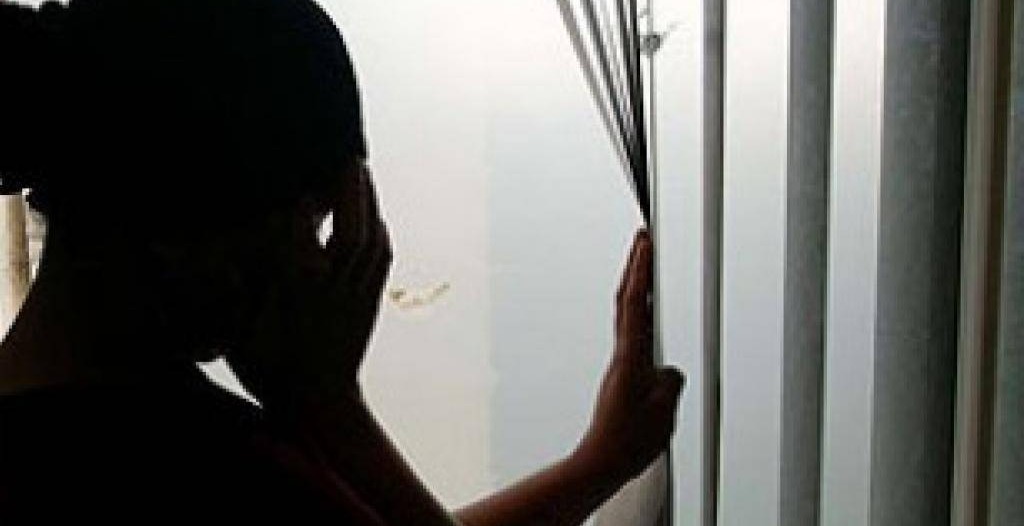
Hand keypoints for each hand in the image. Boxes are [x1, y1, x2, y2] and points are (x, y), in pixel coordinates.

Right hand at [227, 161, 392, 412]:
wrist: (318, 404)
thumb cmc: (267, 365)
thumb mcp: (233, 325)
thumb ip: (217, 284)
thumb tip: (171, 248)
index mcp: (295, 285)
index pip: (301, 226)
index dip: (300, 195)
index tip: (296, 167)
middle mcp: (332, 283)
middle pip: (348, 224)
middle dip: (349, 187)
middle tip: (346, 152)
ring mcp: (357, 291)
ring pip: (370, 235)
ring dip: (368, 201)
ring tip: (360, 170)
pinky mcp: (371, 299)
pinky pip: (381, 256)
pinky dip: (378, 231)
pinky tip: (375, 215)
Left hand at [574, 231, 683, 481]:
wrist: (601, 460)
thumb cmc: (627, 441)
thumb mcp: (663, 411)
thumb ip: (670, 382)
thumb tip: (670, 372)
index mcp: (630, 357)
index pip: (633, 303)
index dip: (639, 270)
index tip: (644, 243)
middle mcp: (622, 356)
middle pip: (626, 300)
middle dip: (635, 267)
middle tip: (643, 240)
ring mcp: (620, 364)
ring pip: (626, 316)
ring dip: (636, 287)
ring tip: (647, 265)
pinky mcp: (622, 376)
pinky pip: (632, 336)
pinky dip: (639, 314)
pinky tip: (648, 315)